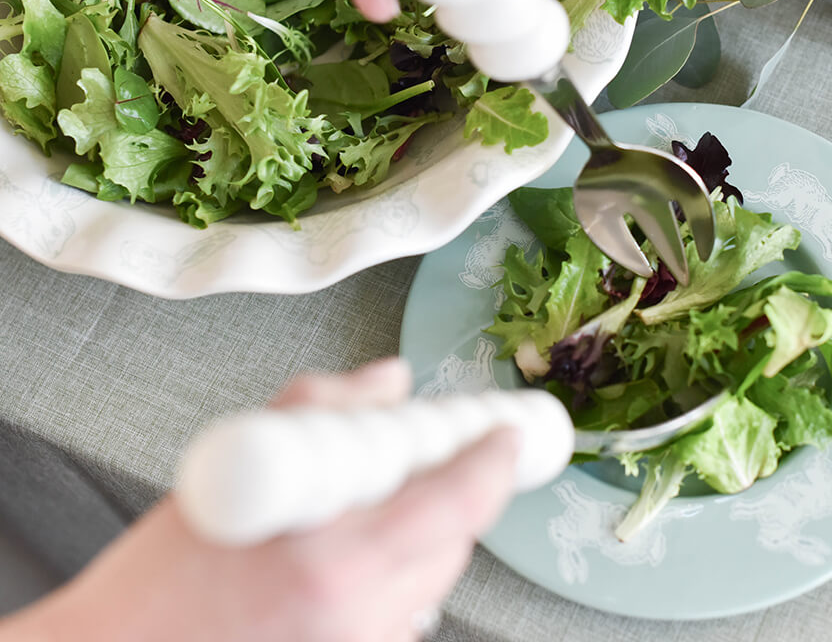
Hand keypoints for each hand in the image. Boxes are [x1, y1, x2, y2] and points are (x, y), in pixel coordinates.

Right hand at [0, 359, 519, 641]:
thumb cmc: (161, 577)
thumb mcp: (237, 467)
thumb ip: (325, 409)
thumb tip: (391, 381)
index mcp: (333, 558)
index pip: (457, 501)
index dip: (492, 460)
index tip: (506, 434)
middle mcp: (359, 613)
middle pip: (455, 540)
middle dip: (452, 492)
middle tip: (424, 458)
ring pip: (433, 579)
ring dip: (423, 537)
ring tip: (362, 513)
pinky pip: (401, 612)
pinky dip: (394, 576)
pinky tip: (343, 560)